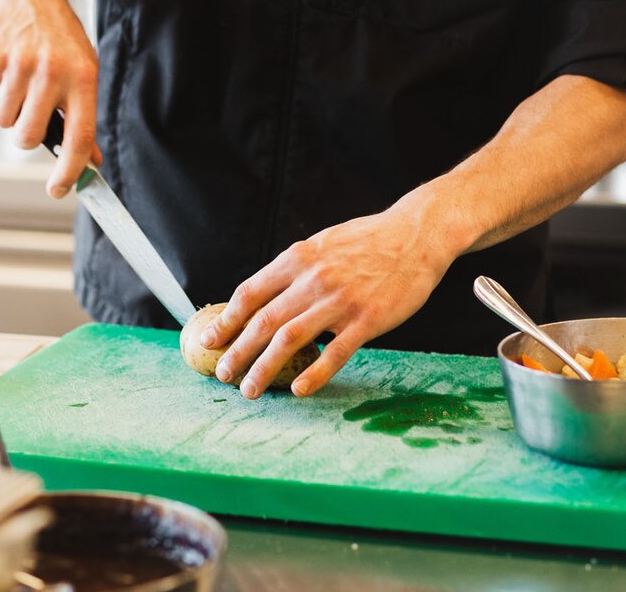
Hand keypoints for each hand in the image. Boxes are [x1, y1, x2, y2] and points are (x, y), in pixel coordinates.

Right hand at [0, 0, 100, 197]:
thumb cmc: (59, 42)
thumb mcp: (83, 73)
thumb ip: (84, 117)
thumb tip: (91, 162)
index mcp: (84, 79)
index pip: (79, 138)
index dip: (71, 171)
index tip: (59, 191)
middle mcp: (53, 72)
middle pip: (29, 137)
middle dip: (25, 136)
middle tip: (30, 117)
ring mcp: (20, 64)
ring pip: (3, 121)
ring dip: (8, 112)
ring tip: (20, 84)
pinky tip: (6, 69)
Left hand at [199, 195, 471, 398]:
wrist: (416, 235)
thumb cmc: (367, 242)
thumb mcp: (322, 244)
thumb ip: (293, 270)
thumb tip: (261, 298)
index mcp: (298, 258)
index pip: (250, 293)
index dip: (225, 320)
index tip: (208, 340)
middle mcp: (313, 279)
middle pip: (263, 322)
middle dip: (237, 352)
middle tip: (222, 375)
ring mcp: (340, 300)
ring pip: (290, 340)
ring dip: (264, 368)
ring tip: (250, 389)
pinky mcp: (368, 319)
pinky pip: (335, 352)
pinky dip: (314, 373)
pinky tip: (298, 390)